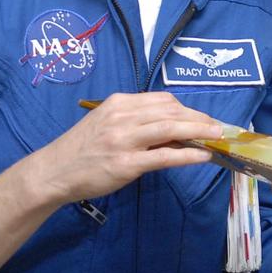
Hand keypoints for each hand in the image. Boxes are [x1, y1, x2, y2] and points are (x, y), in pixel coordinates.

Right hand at [32, 92, 218, 205]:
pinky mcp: (126, 164)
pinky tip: (202, 156)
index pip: (163, 100)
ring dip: (199, 131)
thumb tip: (175, 128)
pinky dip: (188, 154)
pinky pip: (165, 156)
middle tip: (217, 127)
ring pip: (171, 129)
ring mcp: (124, 140)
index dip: (188, 109)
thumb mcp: (107, 124)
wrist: (54, 172)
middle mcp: (122, 117)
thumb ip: (137, 121)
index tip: (203, 117)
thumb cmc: (83, 148)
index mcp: (119, 103)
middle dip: (199, 119)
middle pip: (171, 112)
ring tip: (217, 137)